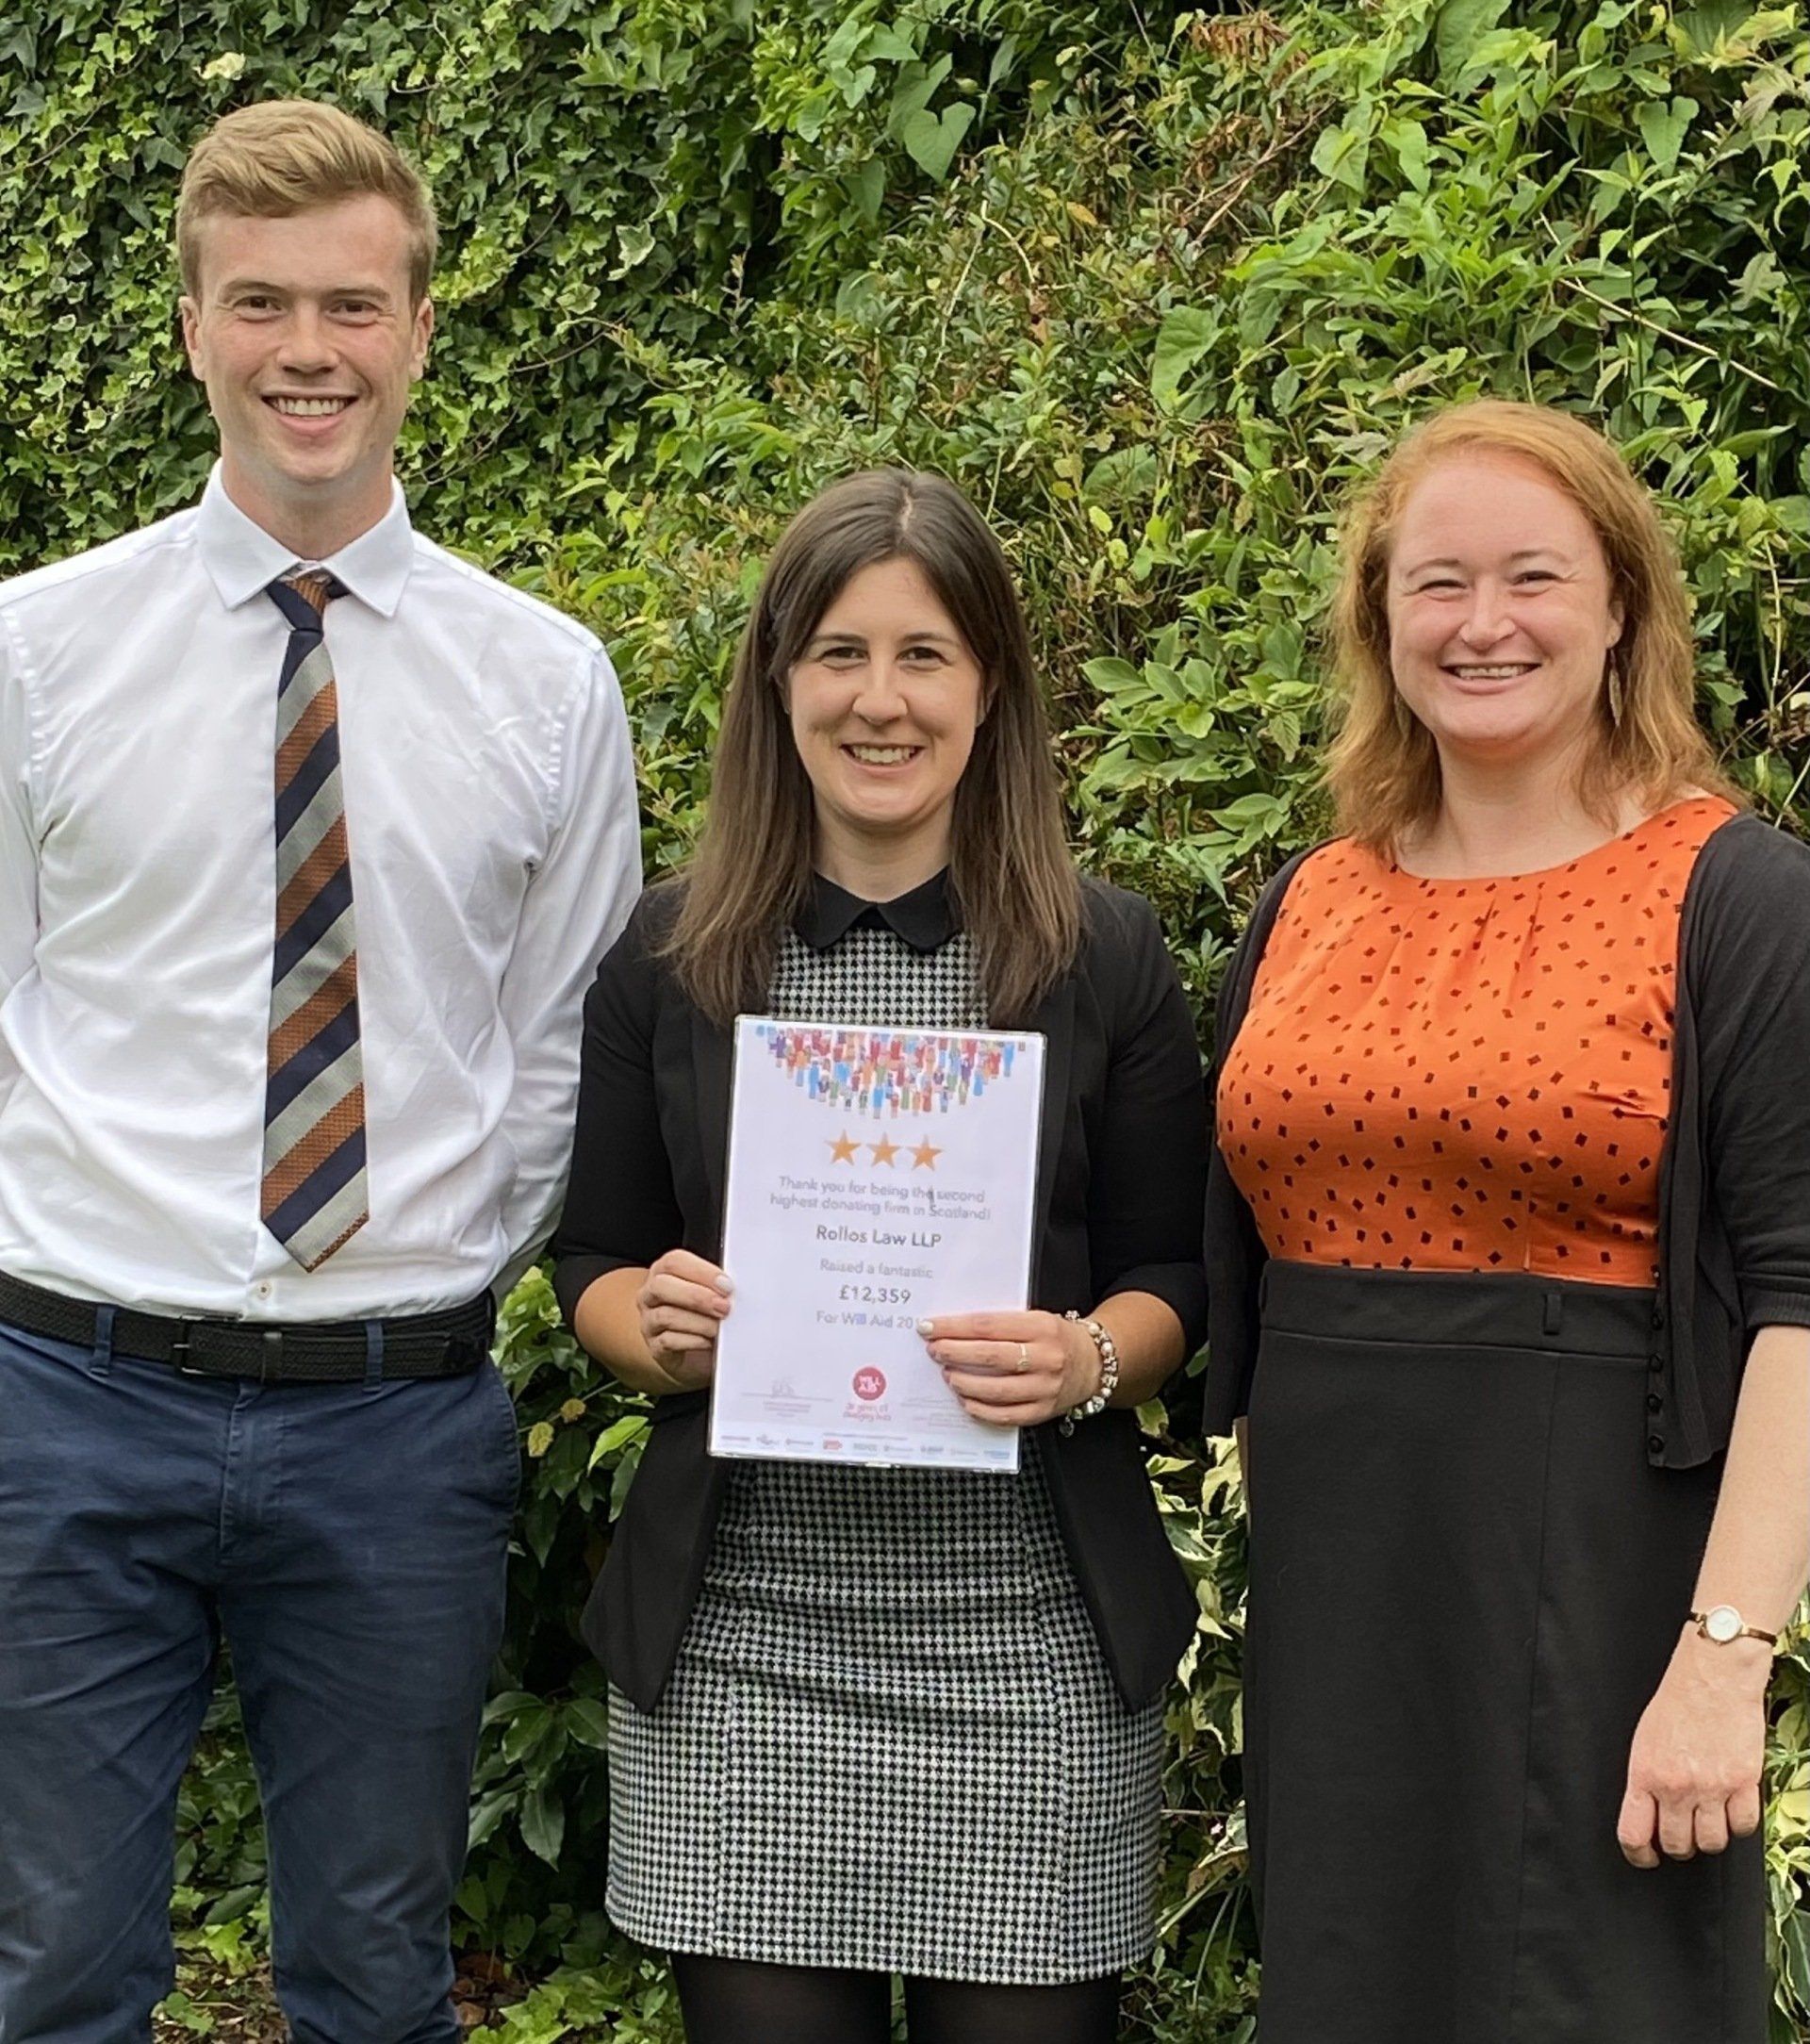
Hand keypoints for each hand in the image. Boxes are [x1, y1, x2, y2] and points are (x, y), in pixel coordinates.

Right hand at [635, 1249, 731, 1390]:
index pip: (674, 1262)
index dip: (701, 1271)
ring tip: (719, 1328)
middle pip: (662, 1286)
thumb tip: (734, 1289)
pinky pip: (668, 1342)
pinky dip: (693, 1341)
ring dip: (699, 1322)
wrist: (687, 1350)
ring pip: (665, 1315)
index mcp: (663, 1272)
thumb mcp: (706, 1293)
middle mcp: (650, 1294)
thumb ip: (715, 1286)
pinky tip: (708, 1342)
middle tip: (724, 1307)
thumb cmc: (700, 1314)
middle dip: (697, 1296)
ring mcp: (648, 1321)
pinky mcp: (654, 1347)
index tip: (726, 1285)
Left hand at [918, 1308, 1098, 1427]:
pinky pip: (1006, 1415)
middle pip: (990, 1356)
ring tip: (948, 1374)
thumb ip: (1002, 1324)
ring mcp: (1045, 1388)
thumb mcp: (1036, 1318)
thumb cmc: (1057, 1338)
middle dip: (955, 1353)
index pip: (989, 1326)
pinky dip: (981, 1409)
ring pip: (996, 1389)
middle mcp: (1046, 1358)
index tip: (931, 1326)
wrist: (1094, 1363)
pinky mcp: (1043, 1411)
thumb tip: (955, 1329)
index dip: (955, 1327)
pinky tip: (966, 1400)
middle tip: (935, 1350)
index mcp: (1042, 1327)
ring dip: (965, 1382)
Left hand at [1616, 1630, 1769, 1867]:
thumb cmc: (1677, 1700)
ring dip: (1709, 1838)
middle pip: (1678, 1845)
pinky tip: (1731, 1811)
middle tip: (1682, 1834)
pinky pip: (1743, 1827)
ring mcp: (1712, 1788)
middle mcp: (1677, 1786)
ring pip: (1712, 1843)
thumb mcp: (1644, 1739)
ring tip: (1707, 1821)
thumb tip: (1648, 1812)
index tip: (1646, 1857)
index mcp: (1645, 1774)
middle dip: (1678, 1846)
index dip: (1639, 1854)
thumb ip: (1646, 1779)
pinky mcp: (1744, 1783)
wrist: (1713, 1676)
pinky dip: (1738, 1825)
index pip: (1634, 1834)